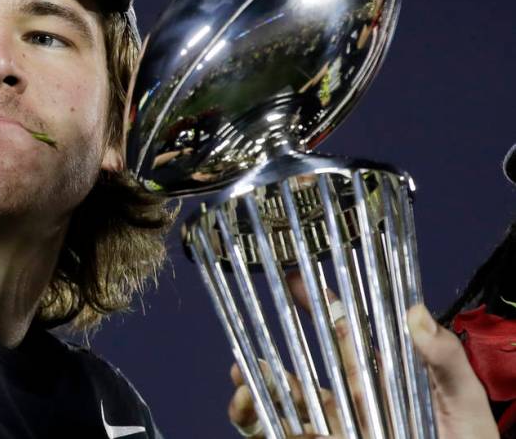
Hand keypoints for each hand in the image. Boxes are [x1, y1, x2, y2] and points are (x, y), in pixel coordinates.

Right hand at [226, 274, 498, 437]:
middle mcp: (354, 404)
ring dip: (256, 387)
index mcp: (383, 384)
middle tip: (247, 325)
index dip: (320, 306)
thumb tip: (416, 311)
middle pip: (303, 368)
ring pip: (285, 405)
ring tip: (239, 374)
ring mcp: (337, 428)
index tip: (297, 279)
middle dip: (270, 347)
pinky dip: (257, 422)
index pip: (345, 337)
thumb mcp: (464, 402)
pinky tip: (248, 408)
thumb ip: (444, 359)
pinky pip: (281, 434)